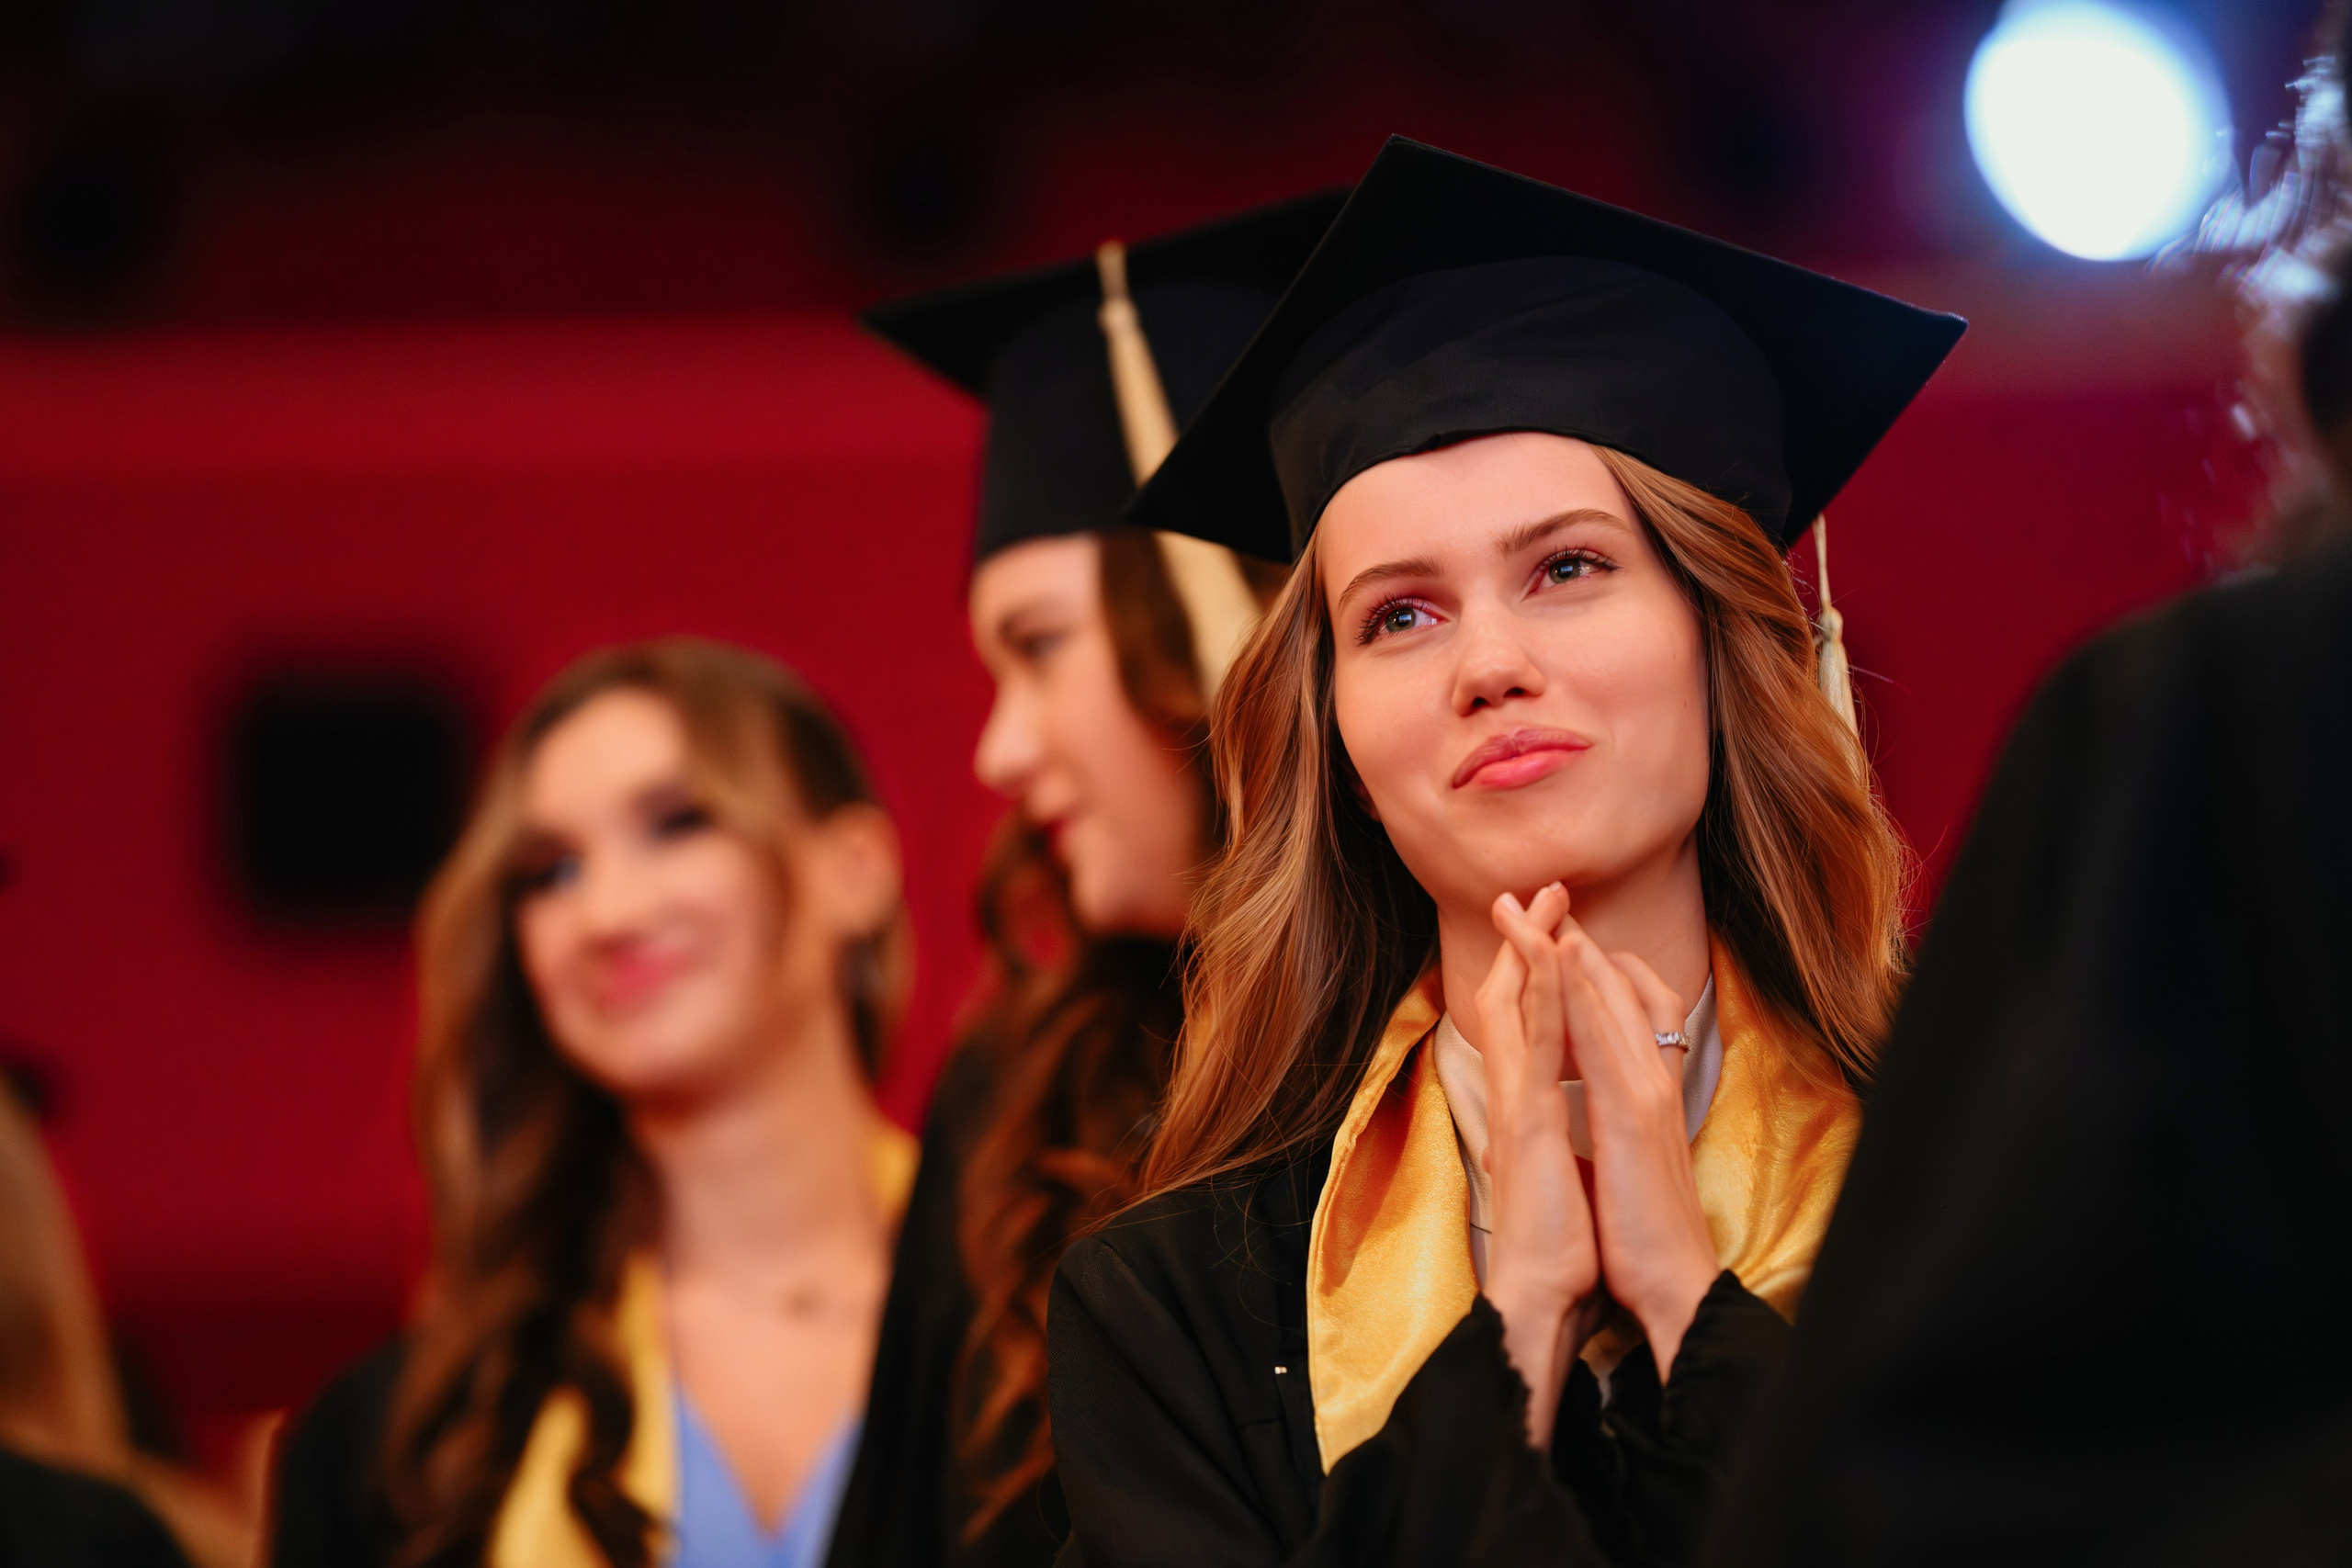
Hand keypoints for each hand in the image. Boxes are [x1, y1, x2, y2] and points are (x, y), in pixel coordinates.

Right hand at [1476, 883, 1600, 1448]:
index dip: (1536, 973)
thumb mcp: (1563, 1175)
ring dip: (1532, 949)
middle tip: (1540, 889)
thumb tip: (1563, 1131)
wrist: (1544, 1296)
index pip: (1526, 1025)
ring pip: (1518, 1010)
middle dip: (1528, 942)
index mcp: (1528, 1109)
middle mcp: (1516, 1098)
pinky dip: (1546, 995)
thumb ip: (1558, 1142)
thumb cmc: (1558, 1247)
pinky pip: (1539, 1044)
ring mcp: (1519, 1107)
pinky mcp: (1531, 1124)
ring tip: (1542, 900)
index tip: (1552, 929)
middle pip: (1513, 1001)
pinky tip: (1554, 956)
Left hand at [1552, 919, 1719, 1379]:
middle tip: (1538, 893)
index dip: (1591, 964)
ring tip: (1533, 907)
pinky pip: (1603, 1037)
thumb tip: (1591, 1109)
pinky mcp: (1632, 1114)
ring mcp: (1647, 1091)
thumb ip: (1612, 1122)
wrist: (1671, 1284)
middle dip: (1574, 936)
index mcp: (1648, 1089)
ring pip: (1610, 1000)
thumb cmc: (1644, 1231)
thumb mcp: (1623, 1159)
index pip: (1628, 1005)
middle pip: (1618, 986)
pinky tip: (1555, 960)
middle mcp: (1653, 1078)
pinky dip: (1580, 992)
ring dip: (1569, 946)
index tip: (1556, 932)